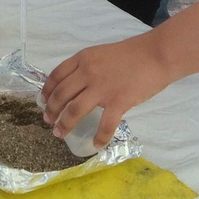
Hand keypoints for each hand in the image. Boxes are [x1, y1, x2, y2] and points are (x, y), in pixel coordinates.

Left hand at [41, 35, 175, 145]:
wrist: (156, 55)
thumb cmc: (132, 54)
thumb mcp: (101, 54)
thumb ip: (87, 66)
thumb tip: (75, 84)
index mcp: (83, 59)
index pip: (56, 76)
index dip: (46, 91)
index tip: (43, 102)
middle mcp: (88, 72)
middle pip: (61, 95)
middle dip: (51, 110)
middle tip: (48, 121)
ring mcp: (102, 88)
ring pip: (75, 110)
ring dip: (65, 124)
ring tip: (59, 134)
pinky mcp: (118, 101)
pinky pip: (105, 124)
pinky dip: (99, 137)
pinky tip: (95, 145)